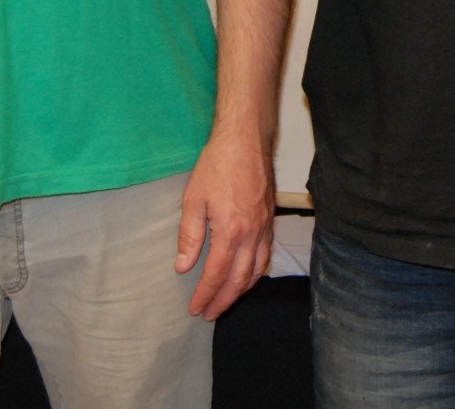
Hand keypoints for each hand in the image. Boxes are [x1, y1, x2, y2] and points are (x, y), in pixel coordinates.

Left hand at [176, 131, 274, 319]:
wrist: (245, 140)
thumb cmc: (216, 166)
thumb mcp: (193, 199)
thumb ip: (189, 236)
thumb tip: (183, 266)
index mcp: (231, 231)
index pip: (217, 274)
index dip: (205, 295)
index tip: (195, 309)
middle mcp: (252, 234)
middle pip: (240, 279)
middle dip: (224, 300)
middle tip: (210, 314)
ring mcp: (265, 227)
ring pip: (257, 270)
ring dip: (242, 290)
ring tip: (227, 300)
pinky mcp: (270, 219)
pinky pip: (266, 254)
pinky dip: (257, 272)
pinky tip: (248, 274)